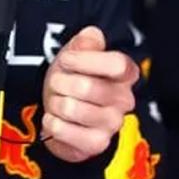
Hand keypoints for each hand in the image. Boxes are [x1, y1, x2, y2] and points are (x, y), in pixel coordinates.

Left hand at [41, 26, 137, 162]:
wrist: (67, 114)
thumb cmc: (75, 80)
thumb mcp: (78, 53)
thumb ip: (87, 42)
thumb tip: (92, 35)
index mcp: (125, 74)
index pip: (117, 64)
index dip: (86, 60)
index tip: (67, 59)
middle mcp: (125, 99)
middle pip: (88, 87)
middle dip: (61, 82)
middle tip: (57, 82)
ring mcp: (113, 123)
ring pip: (72, 108)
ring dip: (55, 102)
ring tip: (57, 101)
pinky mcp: (98, 143)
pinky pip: (65, 131)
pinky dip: (52, 122)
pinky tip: (56, 118)